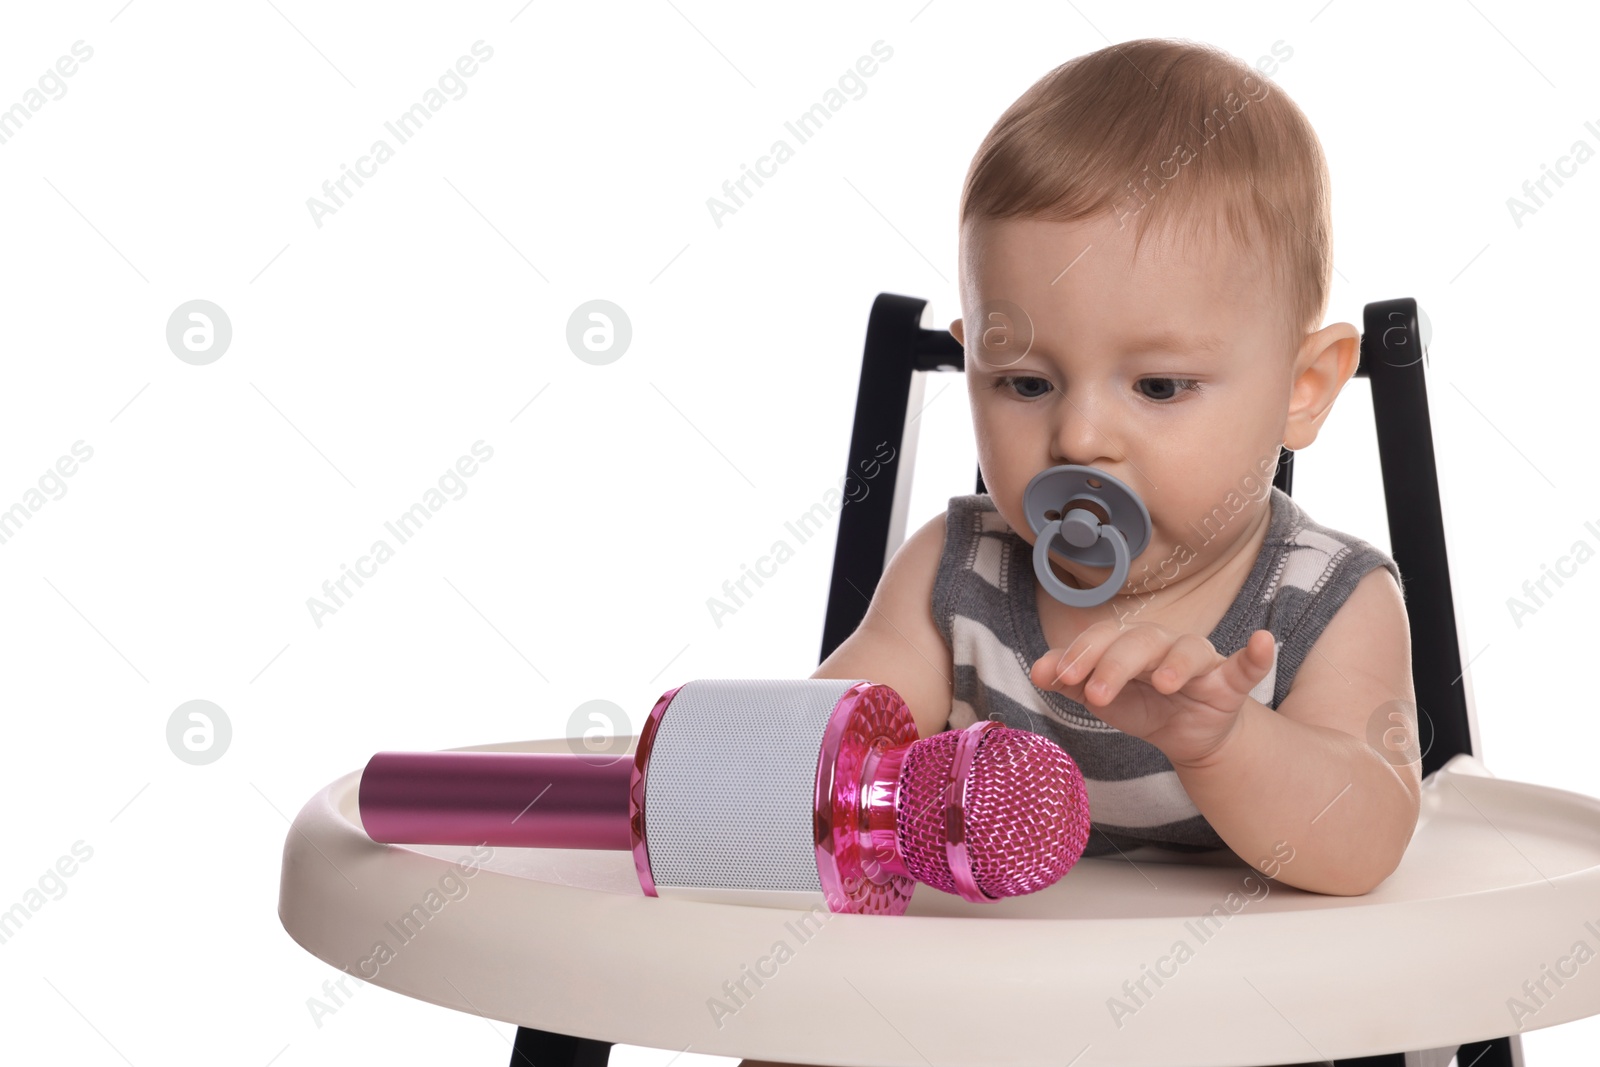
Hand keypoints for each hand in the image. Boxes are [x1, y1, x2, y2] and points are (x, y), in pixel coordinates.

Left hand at [1029, 621, 1276, 768]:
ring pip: (1187, 650)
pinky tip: (1262, 642)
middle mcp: (1162, 644)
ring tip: (1165, 684)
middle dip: (1114, 665)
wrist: (1185, 735)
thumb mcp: (1102, 696)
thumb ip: (1070, 680)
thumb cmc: (1141, 705)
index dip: (1080, 654)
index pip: (1102, 638)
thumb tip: (1036, 669)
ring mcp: (1199, 661)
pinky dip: (1256, 654)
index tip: (1060, 677)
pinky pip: (1247, 666)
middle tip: (1095, 694)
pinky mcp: (1230, 682)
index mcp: (1127, 643)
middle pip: (1139, 642)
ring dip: (1176, 664)